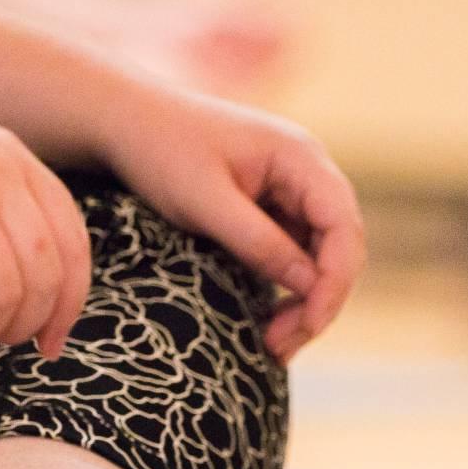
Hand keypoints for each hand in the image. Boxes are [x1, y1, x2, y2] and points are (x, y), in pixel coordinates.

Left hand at [88, 80, 364, 362]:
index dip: (334, 282)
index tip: (308, 325)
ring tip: (272, 343)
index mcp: (301, 158)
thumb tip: (309, 286)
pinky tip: (266, 320)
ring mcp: (291, 193)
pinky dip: (285, 291)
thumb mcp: (205, 202)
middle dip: (319, 302)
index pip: (343, 228)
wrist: (124, 121)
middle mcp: (307, 174)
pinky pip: (294, 257)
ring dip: (304, 303)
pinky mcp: (272, 211)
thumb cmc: (160, 150)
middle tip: (282, 347)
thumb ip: (259, 242)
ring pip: (319, 259)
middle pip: (339, 248)